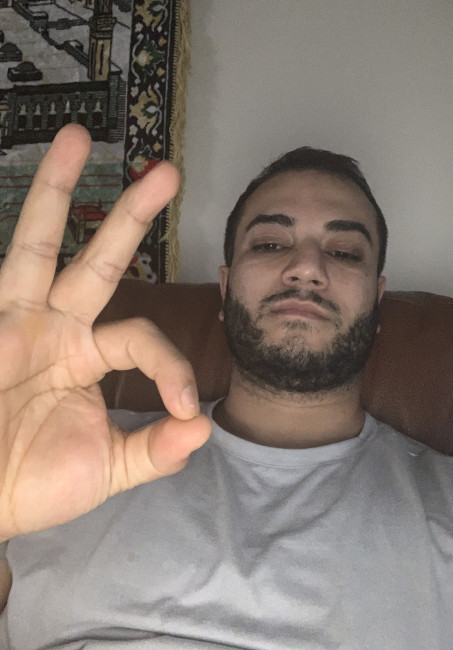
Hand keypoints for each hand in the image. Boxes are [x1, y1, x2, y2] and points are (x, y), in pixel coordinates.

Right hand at [0, 125, 211, 540]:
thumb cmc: (32, 484)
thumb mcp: (107, 468)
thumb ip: (156, 449)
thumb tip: (204, 427)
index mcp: (87, 353)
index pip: (142, 336)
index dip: (171, 365)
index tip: (182, 408)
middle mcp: (54, 326)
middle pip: (97, 262)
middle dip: (129, 218)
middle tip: (167, 173)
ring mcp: (12, 321)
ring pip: (35, 247)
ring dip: (52, 193)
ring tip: (75, 136)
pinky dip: (7, 240)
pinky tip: (28, 184)